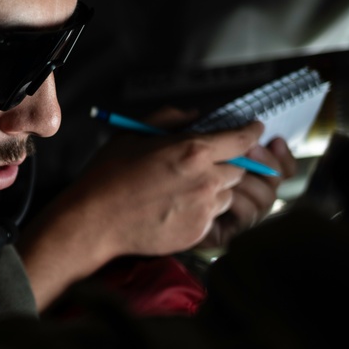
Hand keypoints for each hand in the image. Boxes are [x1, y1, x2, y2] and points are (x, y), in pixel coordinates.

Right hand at [18, 107, 277, 309]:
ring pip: (227, 195)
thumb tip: (196, 116)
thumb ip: (170, 118)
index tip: (253, 130)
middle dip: (227, 164)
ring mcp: (205, 209)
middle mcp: (207, 180)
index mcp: (194, 150)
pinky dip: (201, 211)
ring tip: (183, 190)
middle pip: (239, 169)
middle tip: (201, 166)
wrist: (95, 221)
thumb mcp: (133, 134)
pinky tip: (174, 208)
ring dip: (215, 190)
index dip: (251, 132)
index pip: (242, 139)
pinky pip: (213, 217)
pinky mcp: (200, 232)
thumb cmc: (109, 175)